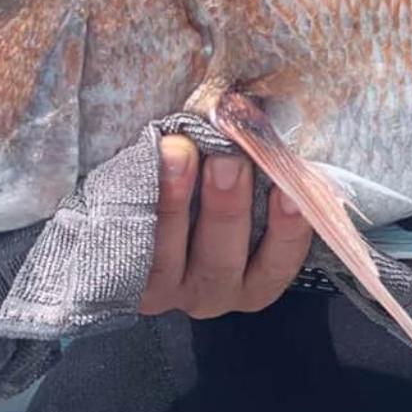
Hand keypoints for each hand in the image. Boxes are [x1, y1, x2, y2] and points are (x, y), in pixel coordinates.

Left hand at [140, 136, 314, 318]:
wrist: (142, 200)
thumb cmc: (210, 185)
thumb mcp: (245, 185)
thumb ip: (261, 167)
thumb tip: (270, 122)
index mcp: (254, 276)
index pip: (278, 261)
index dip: (287, 230)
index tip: (287, 189)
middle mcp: (213, 289)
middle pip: (222, 260)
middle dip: (227, 206)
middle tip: (227, 158)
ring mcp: (165, 288)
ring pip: (168, 260)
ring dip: (175, 202)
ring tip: (179, 150)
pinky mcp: (124, 280)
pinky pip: (126, 250)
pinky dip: (134, 206)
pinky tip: (142, 165)